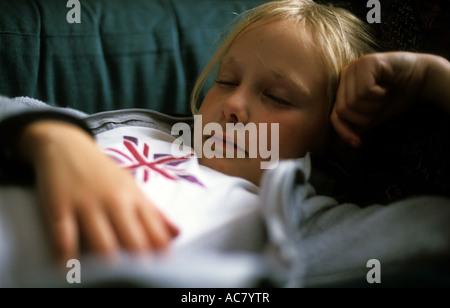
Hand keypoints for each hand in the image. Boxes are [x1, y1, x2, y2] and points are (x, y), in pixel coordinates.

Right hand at [19, 121, 178, 262]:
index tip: (161, 270)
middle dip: (139, 265)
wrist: (66, 145)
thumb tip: (177, 234)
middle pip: (133, 242)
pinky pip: (64, 237)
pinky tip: (68, 270)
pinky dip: (66, 257)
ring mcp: (87, 204)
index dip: (161, 256)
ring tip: (108, 279)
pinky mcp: (60, 206)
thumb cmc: (103, 172)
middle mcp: (115, 202)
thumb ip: (154, 213)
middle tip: (137, 278)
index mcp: (135, 199)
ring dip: (107, 265)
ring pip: (102, 243)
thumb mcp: (132, 187)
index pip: (156, 233)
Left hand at [331, 52, 428, 147]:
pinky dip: (380, 95)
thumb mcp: (374, 115)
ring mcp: (355, 66)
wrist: (424, 78)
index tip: (358, 143)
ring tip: (386, 95)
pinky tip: (388, 86)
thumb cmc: (398, 96)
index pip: (335, 115)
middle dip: (366, 116)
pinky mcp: (366, 62)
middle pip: (344, 109)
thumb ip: (356, 126)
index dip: (344, 131)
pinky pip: (365, 90)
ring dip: (375, 105)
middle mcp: (345, 74)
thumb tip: (338, 145)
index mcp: (344, 87)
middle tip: (381, 106)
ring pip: (354, 101)